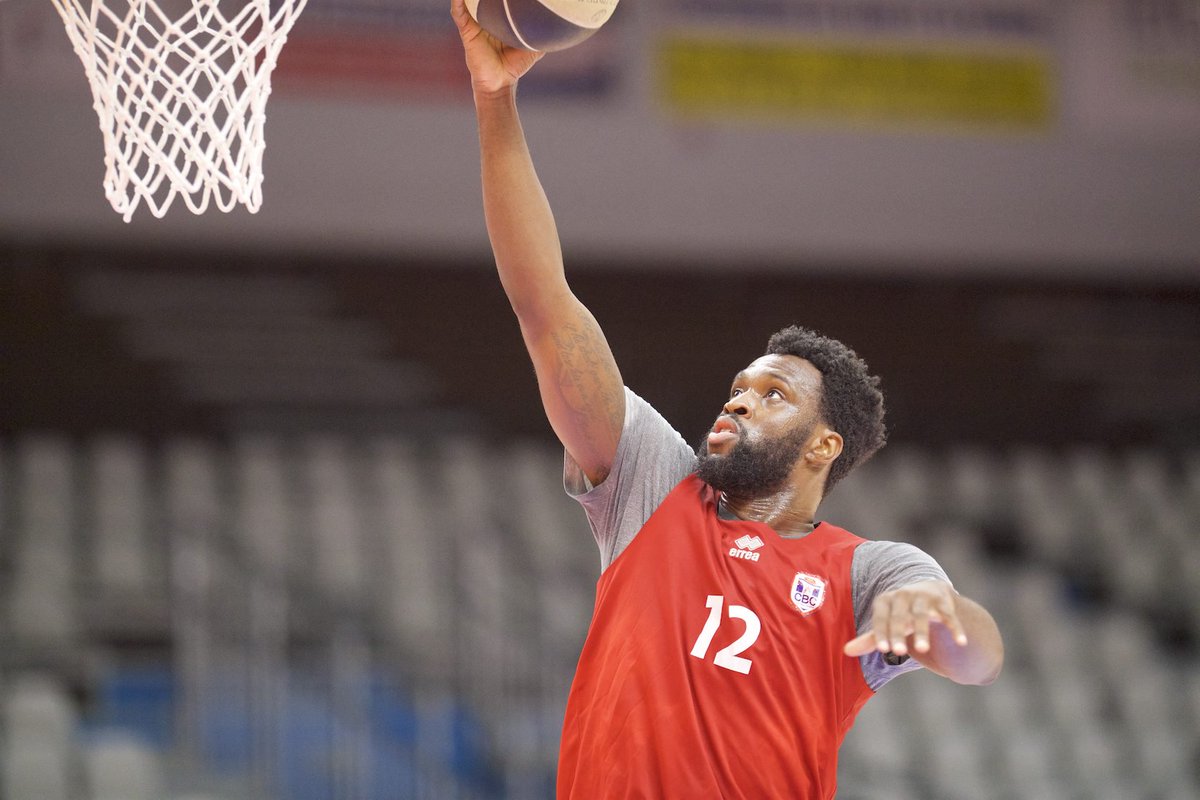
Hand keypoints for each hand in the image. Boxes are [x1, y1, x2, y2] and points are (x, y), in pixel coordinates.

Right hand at [451, 0, 544, 96]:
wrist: (500, 83)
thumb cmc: (514, 66)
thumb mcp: (533, 47)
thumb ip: (542, 35)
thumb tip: (558, 28)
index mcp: (499, 19)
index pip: (498, 0)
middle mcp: (486, 17)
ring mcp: (475, 22)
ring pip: (469, 0)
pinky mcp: (466, 30)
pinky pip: (458, 12)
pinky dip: (458, 2)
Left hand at [843, 580, 968, 657]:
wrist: (929, 591)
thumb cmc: (901, 613)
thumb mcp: (886, 623)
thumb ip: (869, 638)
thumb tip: (846, 651)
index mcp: (886, 601)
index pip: (881, 617)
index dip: (881, 632)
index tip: (883, 649)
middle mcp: (903, 596)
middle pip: (900, 616)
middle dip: (898, 633)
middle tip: (898, 652)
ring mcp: (924, 597)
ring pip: (921, 614)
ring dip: (922, 631)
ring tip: (921, 650)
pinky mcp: (943, 602)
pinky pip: (949, 615)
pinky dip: (955, 628)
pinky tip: (961, 643)